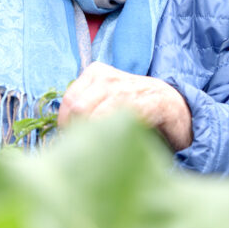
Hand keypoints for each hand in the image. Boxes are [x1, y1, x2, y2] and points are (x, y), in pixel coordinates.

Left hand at [58, 62, 192, 150]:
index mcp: (95, 73)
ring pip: (93, 114)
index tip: (70, 145)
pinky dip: (113, 136)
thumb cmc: (133, 108)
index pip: (68, 100)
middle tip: (83, 153)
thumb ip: (84, 111)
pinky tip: (117, 147)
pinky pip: (119, 119)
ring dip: (93, 138)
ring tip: (97, 154)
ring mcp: (128, 88)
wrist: (173, 106)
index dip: (65, 126)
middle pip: (77, 107)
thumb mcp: (104, 102)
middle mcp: (109, 77)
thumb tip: (56, 138)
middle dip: (76, 133)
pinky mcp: (146, 102)